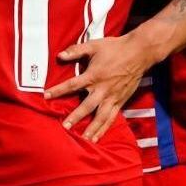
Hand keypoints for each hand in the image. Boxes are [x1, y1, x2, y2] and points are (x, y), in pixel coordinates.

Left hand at [44, 32, 163, 141]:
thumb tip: (59, 55)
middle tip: (65, 127)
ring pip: (101, 116)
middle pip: (87, 106)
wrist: (139, 52)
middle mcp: (102, 89)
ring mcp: (112, 97)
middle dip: (75, 117)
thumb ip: (76, 51)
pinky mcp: (120, 101)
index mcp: (94, 75)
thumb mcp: (93, 45)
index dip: (58, 90)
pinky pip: (111, 118)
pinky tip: (97, 137)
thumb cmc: (115, 48)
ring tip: (83, 140)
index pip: (72, 85)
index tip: (46, 96)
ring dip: (92, 128)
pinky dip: (104, 129)